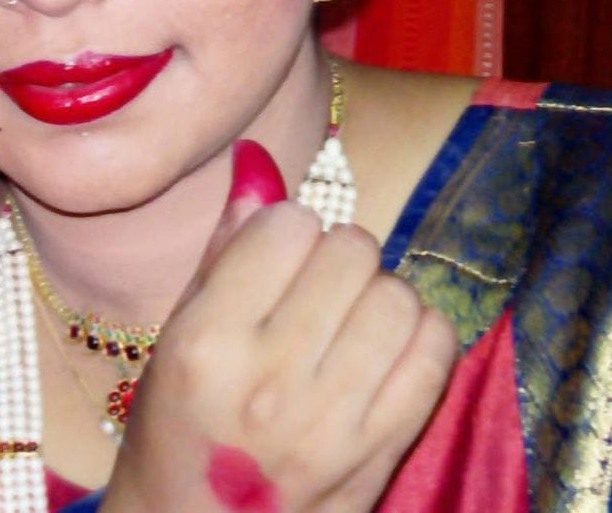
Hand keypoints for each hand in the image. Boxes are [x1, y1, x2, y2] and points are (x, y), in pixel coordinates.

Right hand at [101, 141, 457, 512]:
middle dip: (336, 257)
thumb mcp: (178, 334)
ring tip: (348, 321)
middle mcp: (269, 382)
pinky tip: (383, 349)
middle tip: (314, 292)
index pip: (287, 226)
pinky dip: (419, 334)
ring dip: (378, 295)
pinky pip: (435, 351)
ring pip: (397, 296)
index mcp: (206, 344)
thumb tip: (259, 158)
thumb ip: (224, 247)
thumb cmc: (176, 427)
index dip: (285, 232)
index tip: (273, 258)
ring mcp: (331, 423)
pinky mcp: (380, 454)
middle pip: (350, 251)